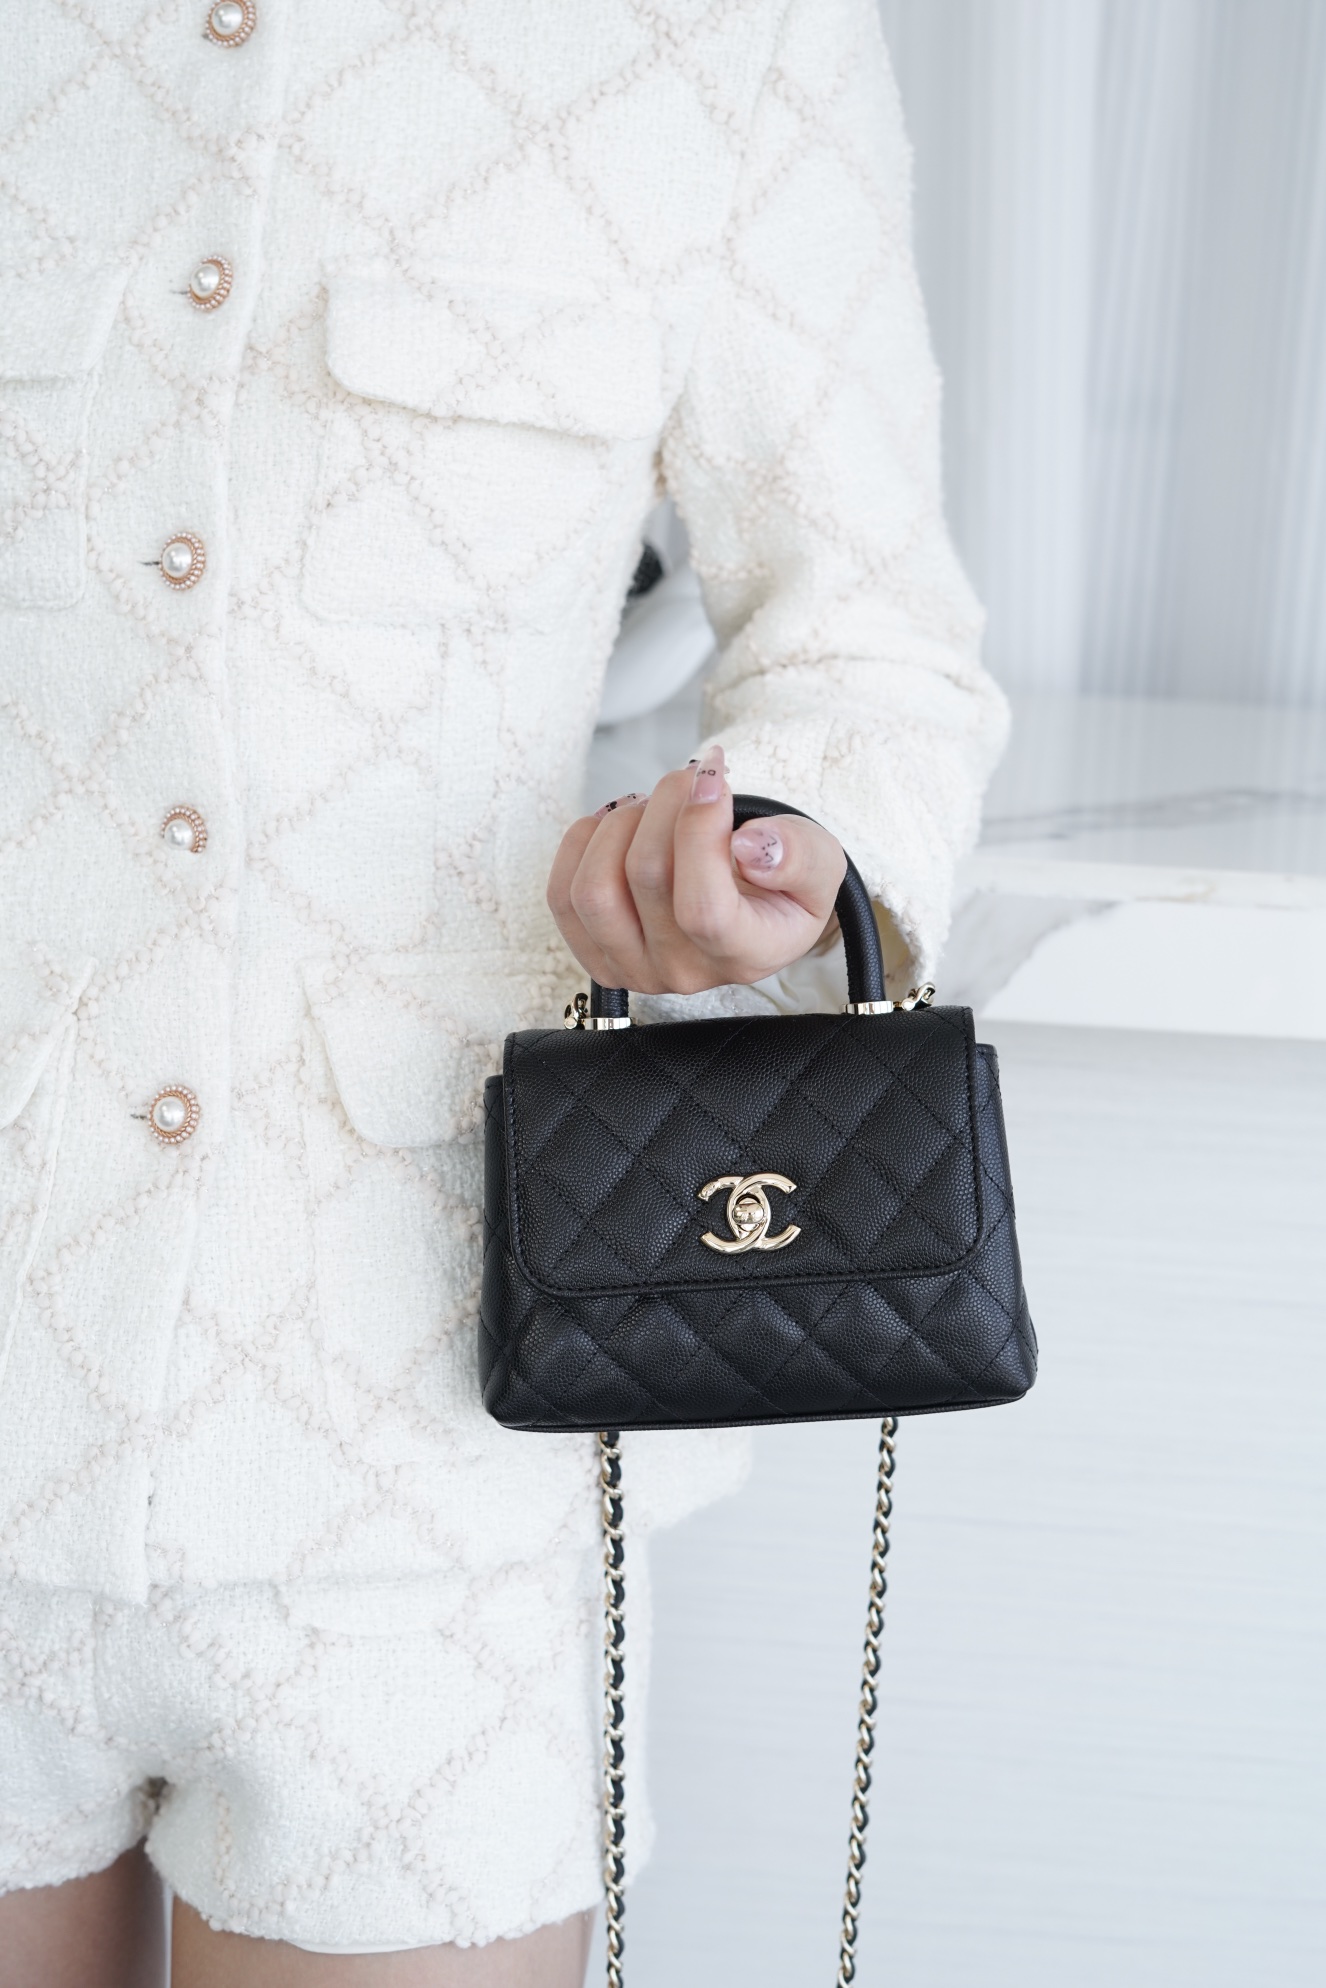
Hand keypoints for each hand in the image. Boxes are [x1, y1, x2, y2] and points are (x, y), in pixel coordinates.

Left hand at [547, 745, 845, 994]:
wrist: (753, 906)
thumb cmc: (785, 880)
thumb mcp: (818, 862)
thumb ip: (798, 855)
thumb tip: (747, 845)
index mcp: (746, 954)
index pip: (705, 909)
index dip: (699, 832)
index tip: (715, 778)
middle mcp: (685, 972)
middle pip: (646, 877)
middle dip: (665, 801)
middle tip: (691, 776)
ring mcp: (633, 969)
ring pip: (595, 888)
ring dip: (621, 823)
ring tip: (654, 804)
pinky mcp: (594, 955)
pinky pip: (562, 895)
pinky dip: (584, 841)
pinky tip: (621, 824)